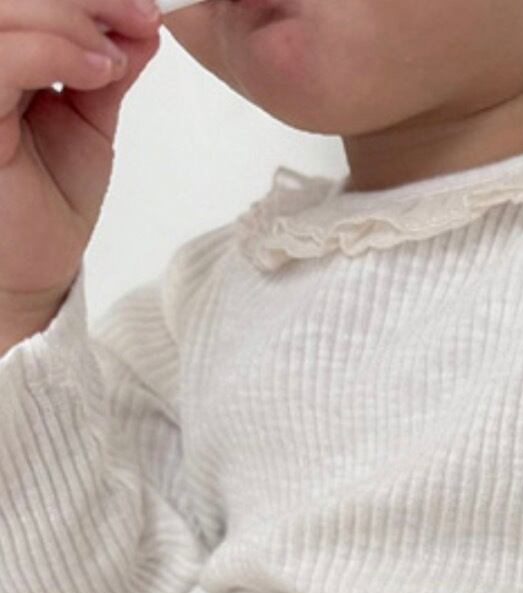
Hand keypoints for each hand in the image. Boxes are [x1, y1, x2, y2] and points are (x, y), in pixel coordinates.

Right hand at [1, 1, 161, 302]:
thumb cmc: (52, 202)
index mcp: (2, 57)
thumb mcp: (88, 120)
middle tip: (141, 18)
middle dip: (86, 0)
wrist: (36, 270)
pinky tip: (98, 70)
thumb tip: (142, 25)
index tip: (144, 9)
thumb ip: (105, 69)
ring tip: (114, 57)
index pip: (31, 2)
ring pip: (5, 14)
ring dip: (69, 20)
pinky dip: (53, 50)